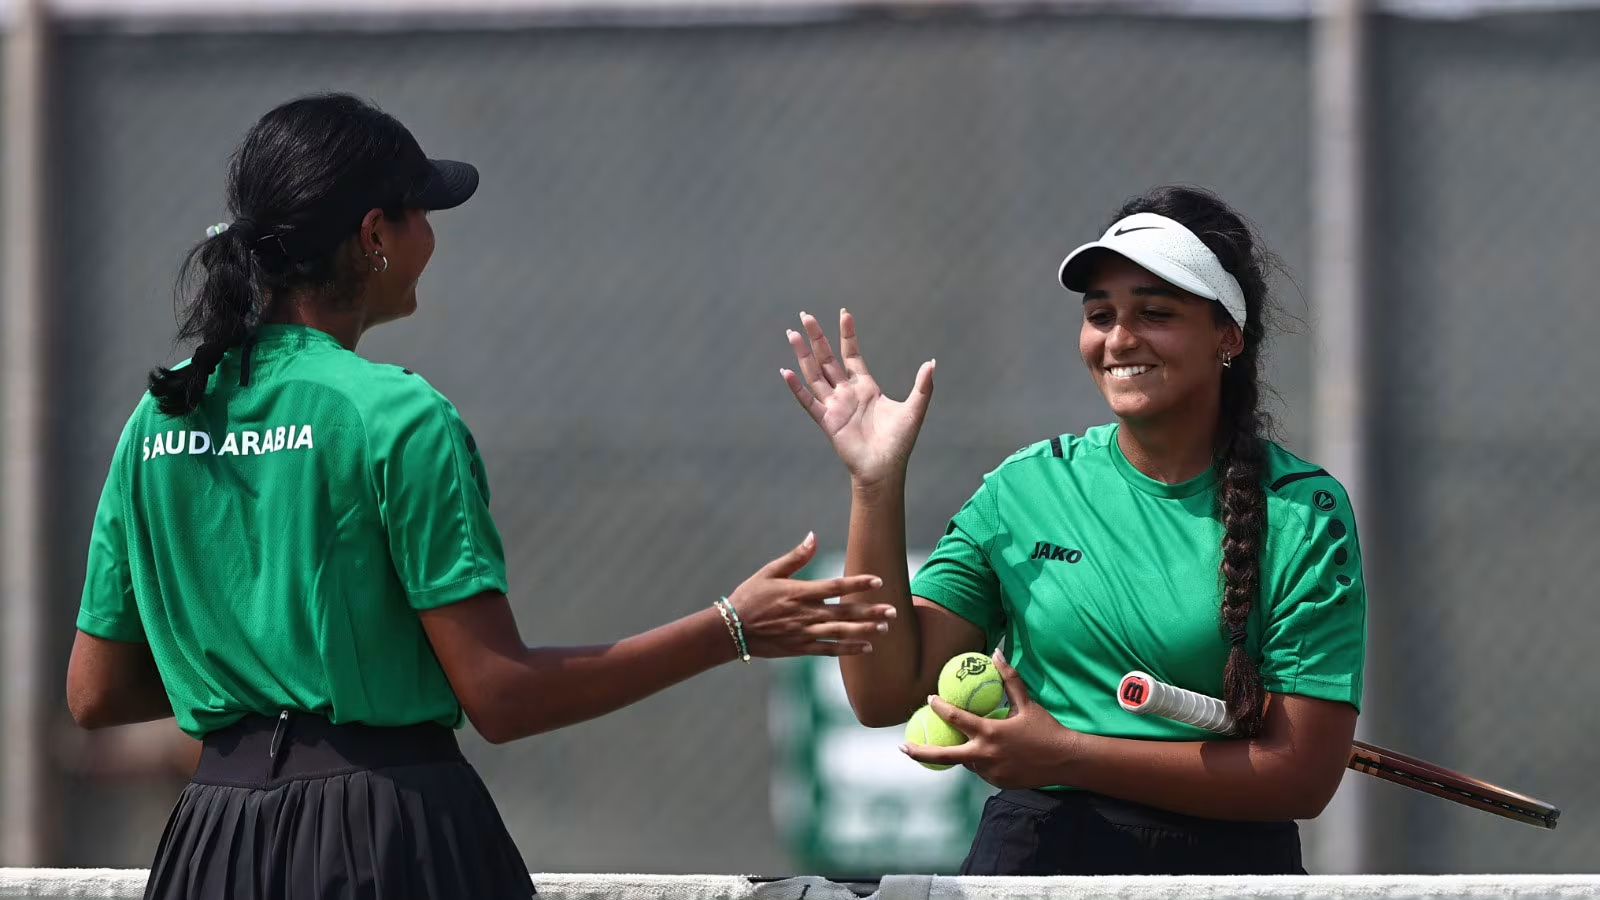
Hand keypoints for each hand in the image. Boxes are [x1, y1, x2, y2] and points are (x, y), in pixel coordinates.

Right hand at [727, 531, 896, 658]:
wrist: (731, 629)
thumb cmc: (749, 596)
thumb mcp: (770, 572)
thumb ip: (795, 557)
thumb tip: (813, 536)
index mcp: (799, 592)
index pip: (834, 586)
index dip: (858, 584)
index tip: (878, 581)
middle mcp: (804, 614)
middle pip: (844, 612)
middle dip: (870, 611)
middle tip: (893, 611)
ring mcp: (803, 633)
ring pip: (840, 633)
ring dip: (864, 630)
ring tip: (885, 628)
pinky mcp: (799, 649)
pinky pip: (828, 651)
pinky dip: (848, 650)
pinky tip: (866, 648)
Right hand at [782, 309, 934, 487]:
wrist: (885, 469)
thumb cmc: (900, 442)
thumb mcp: (914, 409)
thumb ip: (923, 386)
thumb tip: (932, 362)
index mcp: (865, 387)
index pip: (852, 354)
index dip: (847, 335)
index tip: (844, 313)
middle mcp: (847, 393)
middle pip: (827, 359)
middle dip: (816, 337)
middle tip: (805, 315)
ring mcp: (835, 406)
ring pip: (814, 374)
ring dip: (803, 355)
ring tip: (791, 334)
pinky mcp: (827, 422)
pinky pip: (809, 402)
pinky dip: (797, 388)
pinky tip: (786, 372)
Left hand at [900, 650, 1080, 788]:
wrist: (1065, 761)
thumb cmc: (1046, 728)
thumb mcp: (1027, 703)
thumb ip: (1009, 678)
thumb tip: (996, 652)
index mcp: (990, 732)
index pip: (955, 718)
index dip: (939, 707)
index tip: (929, 698)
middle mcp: (985, 755)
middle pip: (943, 755)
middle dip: (919, 752)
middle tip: (903, 747)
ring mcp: (990, 773)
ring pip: (966, 761)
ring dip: (961, 752)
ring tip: (957, 742)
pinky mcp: (997, 783)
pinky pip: (981, 770)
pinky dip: (980, 760)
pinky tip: (987, 753)